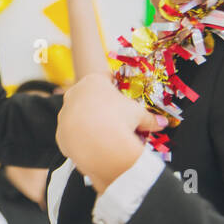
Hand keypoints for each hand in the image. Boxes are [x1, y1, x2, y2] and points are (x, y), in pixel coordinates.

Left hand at [56, 74, 156, 192]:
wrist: (98, 145)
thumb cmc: (120, 120)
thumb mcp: (139, 115)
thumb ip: (150, 118)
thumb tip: (163, 123)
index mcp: (92, 82)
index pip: (104, 77)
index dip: (115, 84)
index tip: (120, 90)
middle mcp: (74, 94)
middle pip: (89, 96)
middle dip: (102, 104)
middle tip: (117, 115)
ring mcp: (64, 114)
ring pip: (79, 116)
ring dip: (91, 123)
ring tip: (107, 134)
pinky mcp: (60, 133)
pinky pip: (74, 135)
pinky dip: (84, 139)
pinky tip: (96, 146)